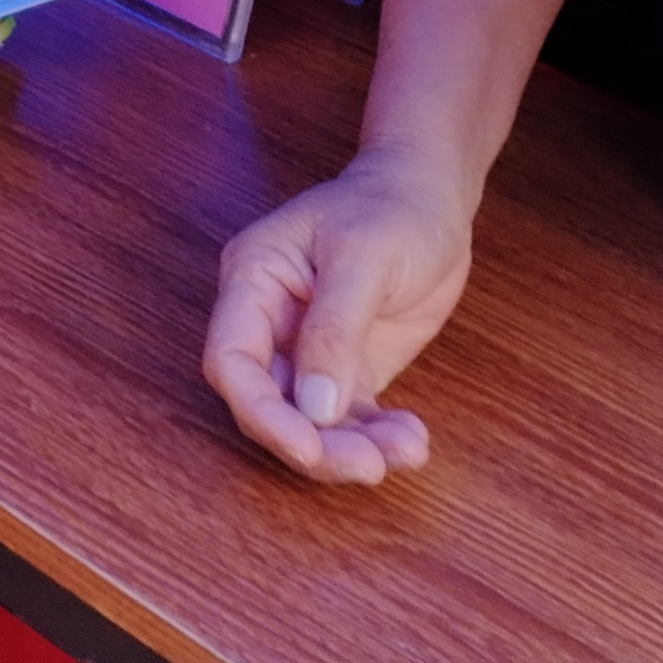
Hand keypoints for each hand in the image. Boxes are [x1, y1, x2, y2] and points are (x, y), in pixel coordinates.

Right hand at [200, 152, 466, 484]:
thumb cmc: (390, 206)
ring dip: (351, 449)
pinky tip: (412, 440)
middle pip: (268, 404)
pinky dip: (377, 439)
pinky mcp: (348, 370)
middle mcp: (271, 323)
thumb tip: (315, 408)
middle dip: (314, 444)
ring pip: (310, 423)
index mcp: (254, 281)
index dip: (261, 411)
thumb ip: (334, 331)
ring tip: (406, 451)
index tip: (308, 445)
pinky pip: (351, 421)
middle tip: (369, 466)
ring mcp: (309, 351)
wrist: (430, 196)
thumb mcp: (363, 258)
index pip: (232, 361)